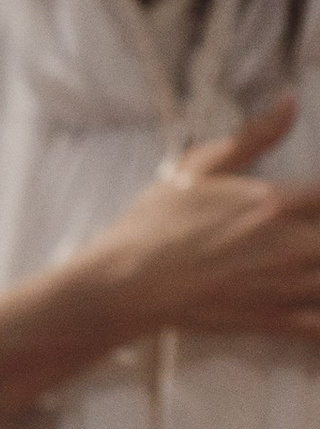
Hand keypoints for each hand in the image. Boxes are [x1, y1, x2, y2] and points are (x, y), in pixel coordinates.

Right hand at [87, 98, 319, 349]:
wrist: (127, 285)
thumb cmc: (156, 225)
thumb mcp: (199, 168)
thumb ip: (254, 136)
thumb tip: (291, 100)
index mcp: (278, 202)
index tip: (312, 208)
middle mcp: (292, 244)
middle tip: (309, 241)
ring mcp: (284, 286)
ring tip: (309, 268)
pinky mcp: (270, 321)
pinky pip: (318, 328)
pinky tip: (313, 310)